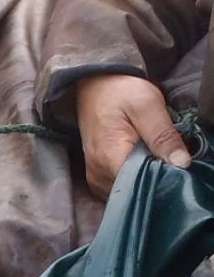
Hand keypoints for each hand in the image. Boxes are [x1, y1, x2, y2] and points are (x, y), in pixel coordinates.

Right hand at [75, 73, 190, 198]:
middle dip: (153, 178)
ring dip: (142, 178)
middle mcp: (99, 176)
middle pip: (134, 191)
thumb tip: (182, 163)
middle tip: (164, 156)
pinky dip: (131, 179)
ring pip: (127, 191)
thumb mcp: (148, 107)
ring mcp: (95, 179)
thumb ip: (164, 137)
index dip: (162, 178)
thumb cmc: (121, 92)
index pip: (143, 185)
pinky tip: (139, 162)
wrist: (96, 85)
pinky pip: (118, 188)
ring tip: (150, 156)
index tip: (174, 163)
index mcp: (111, 160)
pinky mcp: (96, 177)